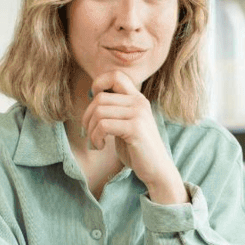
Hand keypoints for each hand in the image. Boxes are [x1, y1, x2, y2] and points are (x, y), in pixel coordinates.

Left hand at [82, 71, 186, 202]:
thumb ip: (115, 110)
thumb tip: (91, 98)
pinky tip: (101, 146)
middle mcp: (139, 102)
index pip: (115, 75)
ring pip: (99, 112)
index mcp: (137, 99)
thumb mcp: (125, 124)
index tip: (93, 103)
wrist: (157, 170)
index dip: (98, 83)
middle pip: (100, 97)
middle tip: (89, 133)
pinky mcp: (135, 128)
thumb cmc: (137, 149)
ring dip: (91, 131)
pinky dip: (96, 138)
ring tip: (97, 143)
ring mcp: (138, 114)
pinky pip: (103, 126)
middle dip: (87, 117)